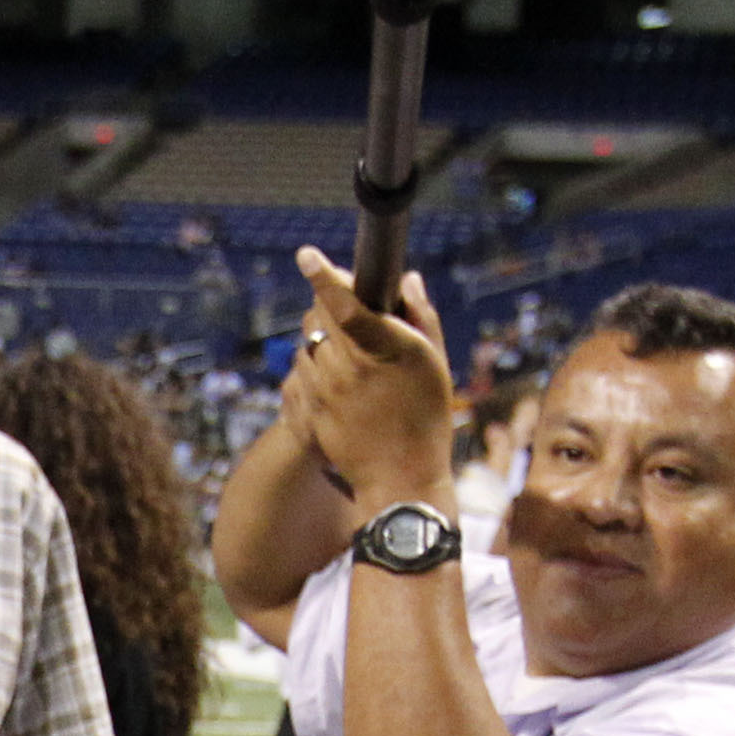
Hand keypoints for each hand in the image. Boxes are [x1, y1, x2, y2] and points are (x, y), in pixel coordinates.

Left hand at [284, 249, 459, 515]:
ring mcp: (325, 390)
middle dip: (328, 302)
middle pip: (319, 315)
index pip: (345, 304)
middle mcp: (349, 367)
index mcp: (385, 350)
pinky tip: (334, 375)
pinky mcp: (311, 409)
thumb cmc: (427, 419)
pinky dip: (313, 364)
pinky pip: (300, 371)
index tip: (307, 255)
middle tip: (345, 305)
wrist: (401, 480)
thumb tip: (407, 279)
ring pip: (307, 342)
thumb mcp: (434, 365)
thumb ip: (421, 316)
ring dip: (320, 335)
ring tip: (346, 349)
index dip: (324, 276)